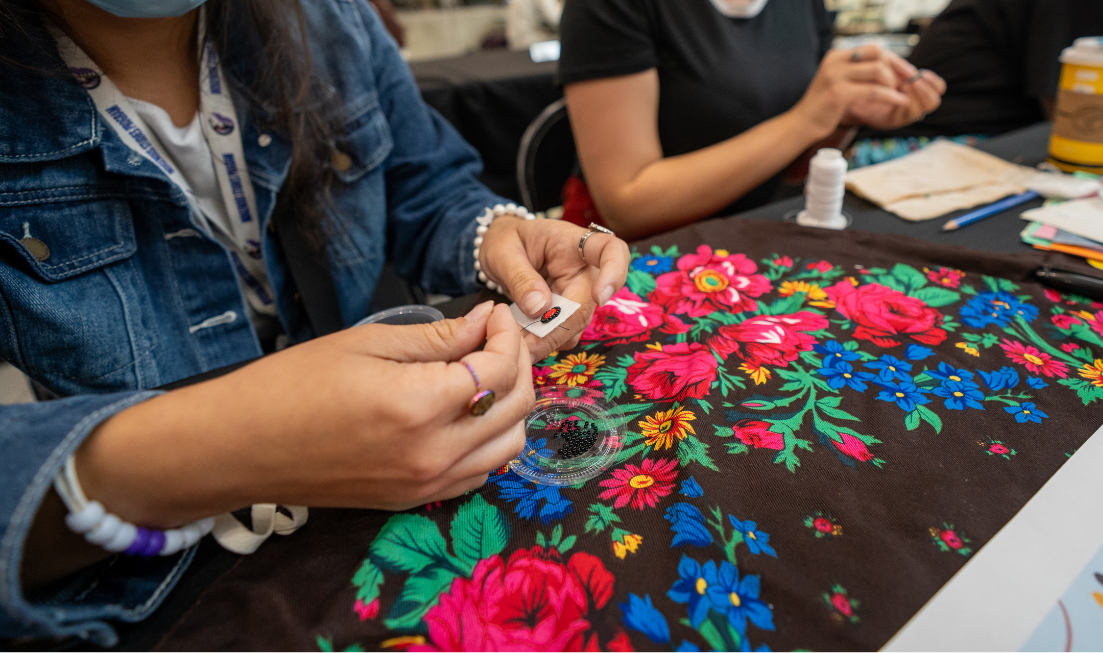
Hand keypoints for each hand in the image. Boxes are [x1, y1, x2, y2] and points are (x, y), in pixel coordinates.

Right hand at [73, 302, 534, 525]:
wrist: (240, 447)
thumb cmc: (291, 385)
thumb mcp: (367, 343)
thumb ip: (438, 337)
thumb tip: (486, 322)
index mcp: (419, 406)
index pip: (500, 368)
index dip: (507, 333)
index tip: (493, 313)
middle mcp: (433, 453)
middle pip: (517, 408)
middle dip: (518, 364)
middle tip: (494, 338)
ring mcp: (426, 484)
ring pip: (509, 446)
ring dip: (509, 406)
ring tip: (483, 372)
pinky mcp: (414, 500)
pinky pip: (479, 473)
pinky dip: (488, 440)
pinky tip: (463, 413)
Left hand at [477, 217, 629, 360]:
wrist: (500, 248)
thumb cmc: (504, 241)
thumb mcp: (503, 253)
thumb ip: (520, 278)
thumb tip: (540, 309)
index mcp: (572, 243)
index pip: (611, 250)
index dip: (614, 274)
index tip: (599, 297)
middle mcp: (583, 269)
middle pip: (590, 302)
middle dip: (560, 327)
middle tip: (528, 346)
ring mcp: (578, 293)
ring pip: (578, 324)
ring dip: (550, 339)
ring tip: (518, 343)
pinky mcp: (568, 312)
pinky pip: (565, 333)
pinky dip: (545, 342)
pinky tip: (523, 341)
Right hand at [790, 43, 913, 140]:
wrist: (801, 124)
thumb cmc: (823, 107)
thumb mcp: (838, 82)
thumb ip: (857, 72)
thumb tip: (887, 67)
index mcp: (836, 55)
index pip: (873, 48)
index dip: (892, 59)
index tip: (904, 73)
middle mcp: (835, 61)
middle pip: (878, 54)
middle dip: (896, 68)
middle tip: (906, 82)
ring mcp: (836, 76)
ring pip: (878, 70)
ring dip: (893, 83)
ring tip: (897, 95)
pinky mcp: (839, 93)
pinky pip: (874, 90)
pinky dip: (890, 96)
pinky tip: (899, 101)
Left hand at [845, 67, 945, 130]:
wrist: (847, 94)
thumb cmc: (868, 78)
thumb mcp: (885, 67)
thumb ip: (898, 66)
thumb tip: (910, 70)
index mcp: (917, 90)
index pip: (938, 89)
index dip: (933, 81)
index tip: (921, 72)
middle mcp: (914, 104)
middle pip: (933, 102)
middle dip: (925, 90)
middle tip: (912, 80)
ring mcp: (903, 115)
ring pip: (921, 110)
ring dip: (915, 96)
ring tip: (905, 84)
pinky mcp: (891, 121)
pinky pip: (904, 116)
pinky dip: (901, 103)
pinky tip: (892, 93)